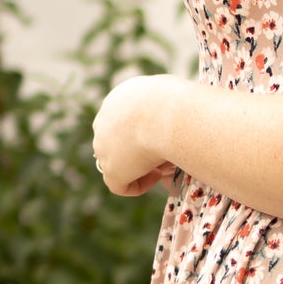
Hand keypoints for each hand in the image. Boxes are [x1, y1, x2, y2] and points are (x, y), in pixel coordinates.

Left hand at [91, 74, 179, 195]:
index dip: (142, 133)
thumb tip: (176, 121)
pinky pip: (120, 186)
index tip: (162, 137)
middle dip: (138, 151)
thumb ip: (168, 108)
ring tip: (164, 166)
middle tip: (163, 156)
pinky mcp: (111, 171)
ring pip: (117, 163)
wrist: (169, 115)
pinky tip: (158, 175)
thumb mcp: (173, 96)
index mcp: (118, 98)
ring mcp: (102, 147)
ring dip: (139, 167)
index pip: (123, 120)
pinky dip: (140, 184)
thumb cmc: (180, 102)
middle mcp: (104, 120)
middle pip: (116, 142)